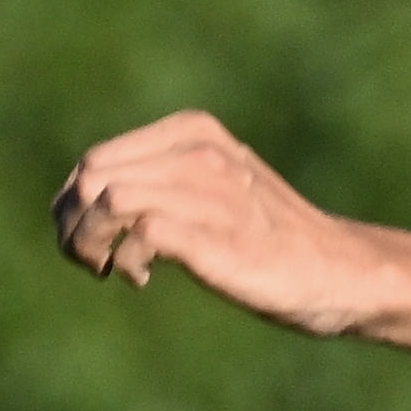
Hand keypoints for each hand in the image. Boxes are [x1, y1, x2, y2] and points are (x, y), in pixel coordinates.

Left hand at [55, 112, 390, 331]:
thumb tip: (81, 199)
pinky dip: (126, 261)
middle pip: (92, 177)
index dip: (74, 206)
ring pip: (107, 200)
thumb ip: (161, 177)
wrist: (337, 272)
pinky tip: (143, 279)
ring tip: (112, 271)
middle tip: (92, 262)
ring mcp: (211, 190)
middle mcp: (200, 150)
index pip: (95, 160)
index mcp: (193, 131)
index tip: (95, 244)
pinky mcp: (217, 235)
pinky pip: (140, 232)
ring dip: (90, 244)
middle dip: (73, 225)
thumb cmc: (268, 238)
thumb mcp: (213, 186)